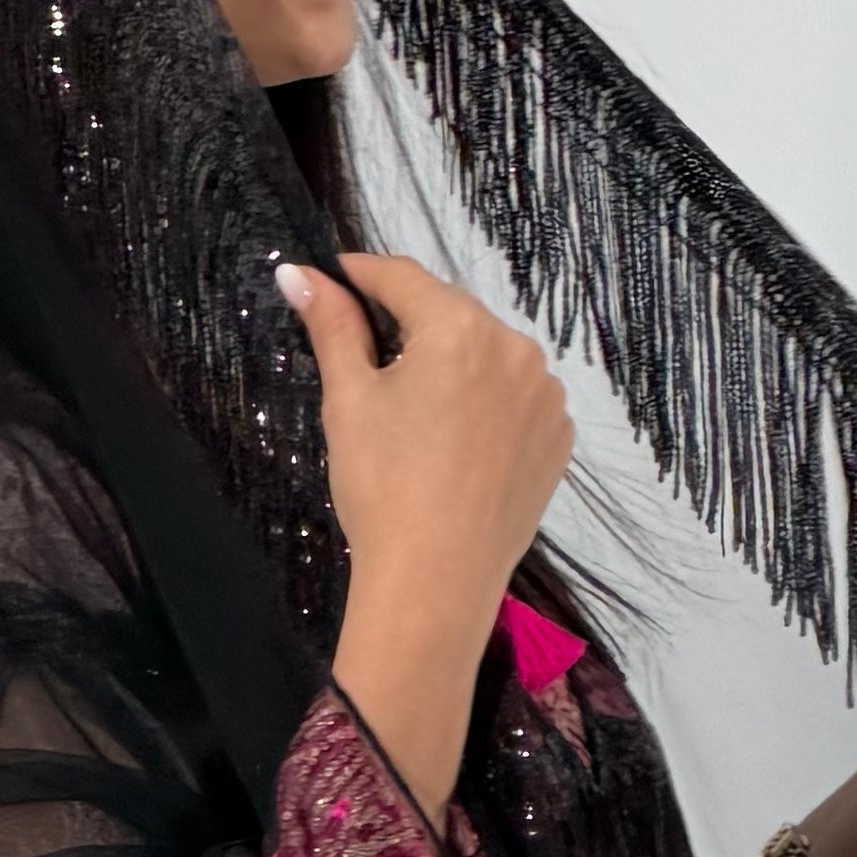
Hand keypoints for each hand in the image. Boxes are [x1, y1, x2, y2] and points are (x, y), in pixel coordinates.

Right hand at [283, 252, 574, 809]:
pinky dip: (488, 407)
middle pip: (450, 317)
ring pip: (487, 359)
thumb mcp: (349, 402)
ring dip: (455, 368)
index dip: (362, 275)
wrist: (436, 583)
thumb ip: (332, 327)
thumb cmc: (384, 489)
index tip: (336, 278)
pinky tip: (458, 447)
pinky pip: (517, 400)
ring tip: (420, 421)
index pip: (403, 278)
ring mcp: (545, 394)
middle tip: (372, 366)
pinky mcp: (557, 437)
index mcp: (459, 327)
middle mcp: (515, 347)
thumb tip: (299, 274)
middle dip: (412, 331)